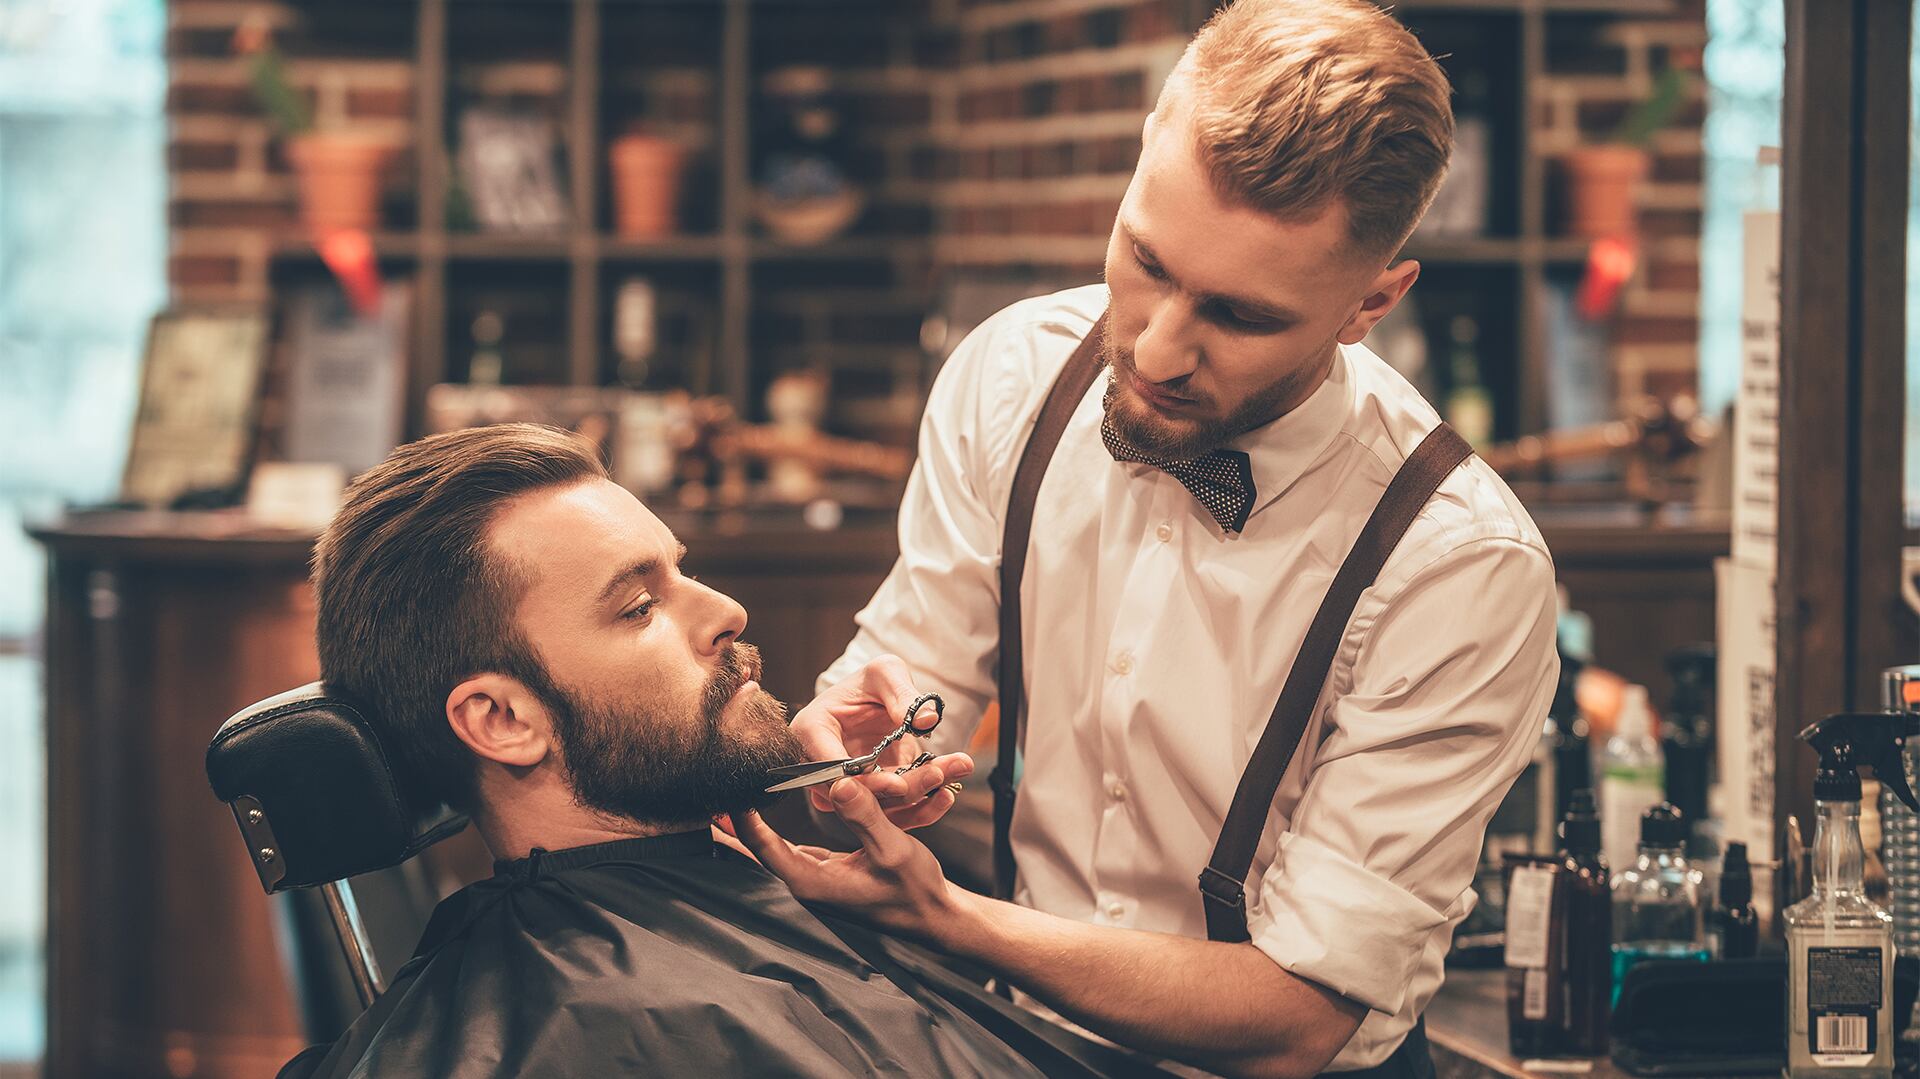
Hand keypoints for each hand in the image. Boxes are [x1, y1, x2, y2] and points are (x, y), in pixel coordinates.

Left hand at [736, 778, 970, 940]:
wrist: (933, 915)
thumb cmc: (914, 888)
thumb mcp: (893, 848)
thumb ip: (865, 816)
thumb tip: (839, 782)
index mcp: (813, 882)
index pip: (763, 847)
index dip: (741, 819)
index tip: (727, 789)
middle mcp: (807, 884)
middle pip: (757, 851)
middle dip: (732, 825)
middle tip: (706, 796)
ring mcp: (816, 881)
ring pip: (770, 851)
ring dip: (748, 828)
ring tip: (724, 799)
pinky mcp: (827, 874)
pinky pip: (789, 851)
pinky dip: (771, 833)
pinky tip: (761, 816)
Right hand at [790, 655, 972, 820]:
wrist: (875, 703)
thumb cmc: (871, 683)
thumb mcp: (885, 673)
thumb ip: (902, 694)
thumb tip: (925, 720)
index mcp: (811, 731)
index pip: (831, 766)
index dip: (864, 779)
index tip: (899, 783)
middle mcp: (820, 768)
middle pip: (859, 794)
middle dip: (903, 787)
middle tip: (939, 773)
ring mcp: (844, 789)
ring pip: (881, 806)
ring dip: (922, 793)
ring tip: (957, 769)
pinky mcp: (870, 801)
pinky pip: (894, 811)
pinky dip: (925, 803)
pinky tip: (952, 787)